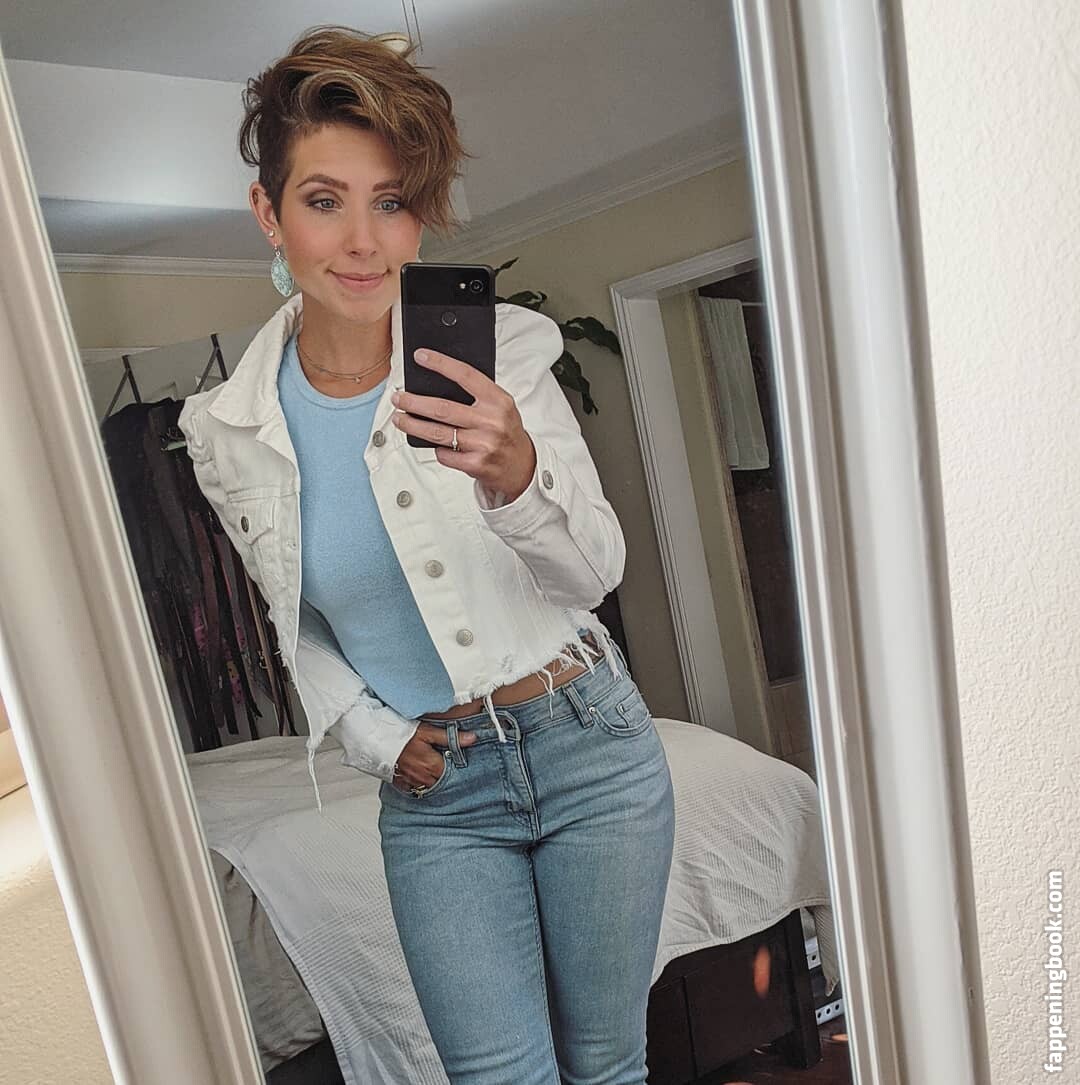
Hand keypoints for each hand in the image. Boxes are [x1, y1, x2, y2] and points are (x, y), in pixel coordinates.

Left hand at [390, 349, 536, 502]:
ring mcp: (483, 444)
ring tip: (399, 419)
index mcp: (498, 400)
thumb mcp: (500, 408)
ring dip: (412, 425)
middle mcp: (491, 421)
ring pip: (437, 432)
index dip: (441, 364)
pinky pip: (444, 454)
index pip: (465, 375)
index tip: (421, 357)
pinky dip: (436, 449)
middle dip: (414, 402)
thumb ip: (477, 396)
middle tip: (399, 398)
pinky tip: (435, 444)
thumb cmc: (507, 434)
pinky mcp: (475, 464)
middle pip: (442, 408)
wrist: (523, 467)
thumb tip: (438, 383)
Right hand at [390, 722, 478, 792]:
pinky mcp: (402, 784)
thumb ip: (451, 738)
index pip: (453, 771)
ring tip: (433, 766)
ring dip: (434, 778)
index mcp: (433, 766)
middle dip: (446, 773)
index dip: (456, 764)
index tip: (458, 758)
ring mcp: (412, 782)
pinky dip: (420, 782)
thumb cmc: (401, 734)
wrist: (375, 740)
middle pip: (443, 780)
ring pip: (430, 785)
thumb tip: (472, 738)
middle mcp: (423, 778)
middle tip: (445, 761)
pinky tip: (420, 773)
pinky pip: (416, 788)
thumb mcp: (428, 731)